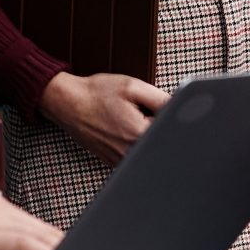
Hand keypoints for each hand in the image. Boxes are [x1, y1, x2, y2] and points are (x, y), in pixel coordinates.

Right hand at [41, 71, 169, 165]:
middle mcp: (130, 153)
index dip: (169, 116)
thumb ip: (161, 98)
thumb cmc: (97, 93)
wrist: (67, 103)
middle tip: (137, 111)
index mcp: (140, 134)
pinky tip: (120, 128)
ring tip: (125, 119)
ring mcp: (120, 161)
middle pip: (159, 141)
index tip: (158, 108)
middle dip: (156, 125)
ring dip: (144, 134)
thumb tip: (181, 108)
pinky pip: (134, 154)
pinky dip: (133, 142)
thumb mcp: (132, 87)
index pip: (171, 130)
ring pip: (146, 149)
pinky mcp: (113, 163)